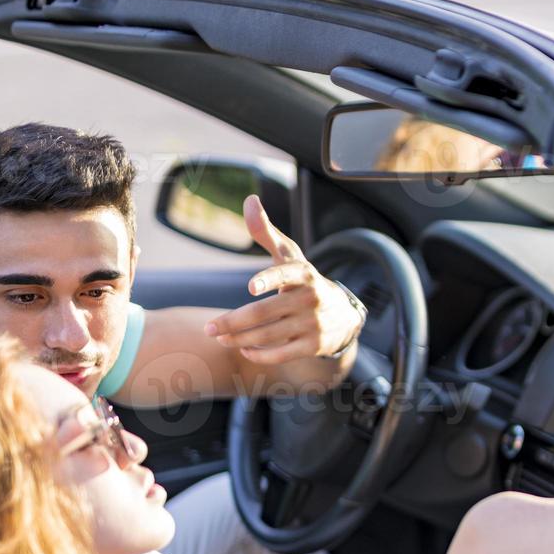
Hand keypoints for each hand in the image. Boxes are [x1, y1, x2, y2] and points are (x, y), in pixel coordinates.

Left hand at [203, 195, 364, 364]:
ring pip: (268, 335)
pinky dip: (259, 354)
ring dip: (239, 339)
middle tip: (209, 329)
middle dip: (232, 322)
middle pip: (264, 313)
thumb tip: (249, 199)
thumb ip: (265, 231)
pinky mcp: (312, 346)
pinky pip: (281, 354)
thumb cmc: (304, 280)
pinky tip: (244, 350)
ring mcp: (312, 324)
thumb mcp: (290, 255)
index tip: (251, 288)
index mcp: (303, 273)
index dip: (269, 280)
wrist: (344, 315)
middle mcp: (309, 298)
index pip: (286, 274)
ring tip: (220, 338)